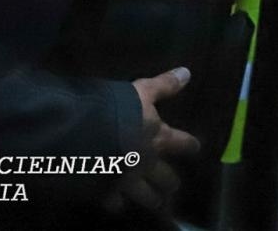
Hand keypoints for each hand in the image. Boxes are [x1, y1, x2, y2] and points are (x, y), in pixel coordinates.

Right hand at [106, 67, 199, 213]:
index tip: (196, 148)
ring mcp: (127, 181)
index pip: (182, 143)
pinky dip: (117, 203)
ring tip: (156, 204)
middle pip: (166, 178)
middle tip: (174, 187)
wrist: (81, 135)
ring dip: (152, 199)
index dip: (190, 145)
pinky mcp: (105, 192)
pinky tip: (116, 204)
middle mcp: (147, 163)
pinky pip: (115, 203)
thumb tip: (188, 73)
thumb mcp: (141, 91)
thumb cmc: (115, 108)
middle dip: (172, 183)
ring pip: (146, 197)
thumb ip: (164, 85)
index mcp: (158, 138)